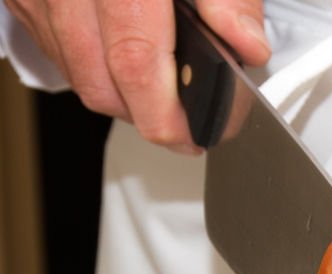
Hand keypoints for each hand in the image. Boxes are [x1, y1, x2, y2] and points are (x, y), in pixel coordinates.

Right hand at [4, 0, 269, 151]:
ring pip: (75, 72)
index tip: (197, 136)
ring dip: (118, 94)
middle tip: (186, 125)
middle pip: (101, 83)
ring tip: (159, 89)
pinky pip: (51, 44)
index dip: (167, 115)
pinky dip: (87, 61)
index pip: (136, 63)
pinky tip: (119, 53)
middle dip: (148, 117)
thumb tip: (246, 44)